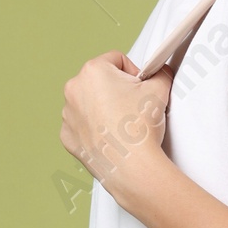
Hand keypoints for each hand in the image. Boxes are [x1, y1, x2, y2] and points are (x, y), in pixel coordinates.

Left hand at [61, 53, 169, 189]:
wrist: (131, 167)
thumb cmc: (139, 129)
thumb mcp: (159, 89)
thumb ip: (159, 73)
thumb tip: (159, 72)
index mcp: (93, 71)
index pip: (116, 60)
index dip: (133, 73)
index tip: (139, 87)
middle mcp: (74, 89)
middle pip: (100, 81)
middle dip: (117, 90)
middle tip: (132, 107)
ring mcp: (68, 114)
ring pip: (90, 103)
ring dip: (104, 109)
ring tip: (122, 124)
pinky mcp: (67, 136)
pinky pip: (82, 125)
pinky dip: (95, 129)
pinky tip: (110, 136)